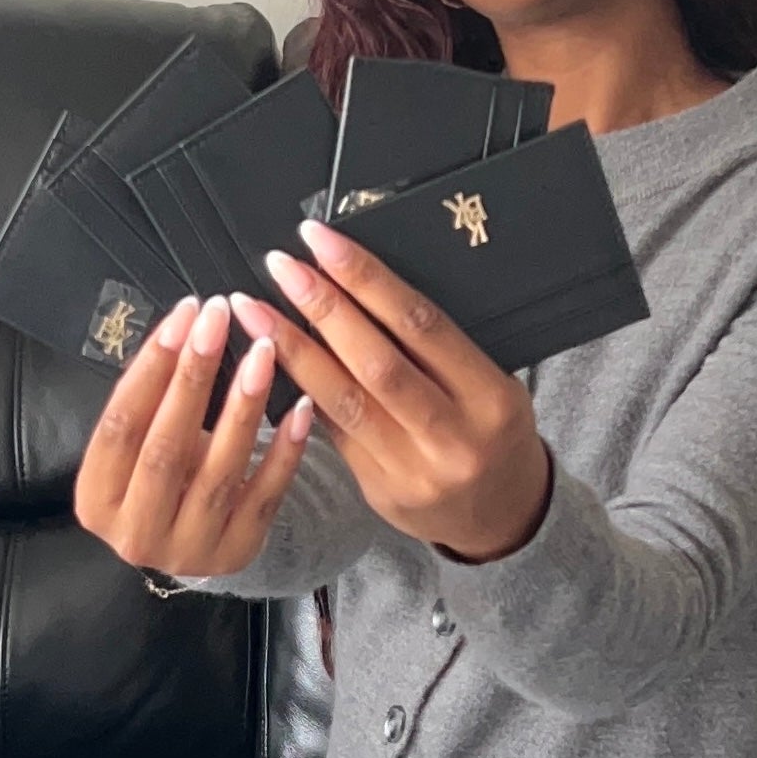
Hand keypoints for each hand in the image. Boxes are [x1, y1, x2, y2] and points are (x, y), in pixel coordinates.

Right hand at [73, 291, 315, 575]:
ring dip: (243, 405)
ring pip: (219, 470)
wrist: (190, 544)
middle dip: (193, 376)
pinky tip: (300, 406)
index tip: (182, 315)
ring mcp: (188, 550)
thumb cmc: (159, 479)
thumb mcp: (138, 448)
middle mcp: (136, 533)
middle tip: (218, 320)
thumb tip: (185, 327)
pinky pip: (266, 495)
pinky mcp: (237, 553)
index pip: (119, 426)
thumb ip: (151, 404)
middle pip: (165, 447)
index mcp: (96, 501)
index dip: (150, 366)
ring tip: (264, 352)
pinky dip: (286, 449)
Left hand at [232, 221, 553, 563]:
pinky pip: (333, 433)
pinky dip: (300, 392)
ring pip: (343, 401)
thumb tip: (362, 287)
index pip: (420, 324)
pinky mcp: (380, 491)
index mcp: (489, 397)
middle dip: (322, 308)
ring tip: (254, 310)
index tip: (324, 242)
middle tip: (280, 267)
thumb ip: (439, 350)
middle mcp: (452, 436)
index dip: (367, 278)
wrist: (502, 515)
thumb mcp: (493, 386)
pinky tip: (268, 362)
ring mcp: (413, 470)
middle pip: (375, 361)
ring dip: (292, 349)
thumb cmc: (493, 435)